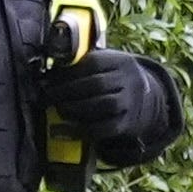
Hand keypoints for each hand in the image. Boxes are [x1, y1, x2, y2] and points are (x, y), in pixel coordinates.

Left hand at [42, 44, 185, 165]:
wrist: (145, 101)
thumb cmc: (113, 81)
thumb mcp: (105, 65)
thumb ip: (82, 65)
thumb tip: (47, 74)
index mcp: (121, 61)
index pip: (93, 63)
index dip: (69, 72)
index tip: (49, 78)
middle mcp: (129, 80)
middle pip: (97, 84)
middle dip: (67, 91)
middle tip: (47, 95)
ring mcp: (130, 103)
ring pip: (103, 105)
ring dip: (74, 108)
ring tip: (57, 109)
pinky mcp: (126, 124)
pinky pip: (104, 129)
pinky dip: (80, 131)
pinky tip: (62, 130)